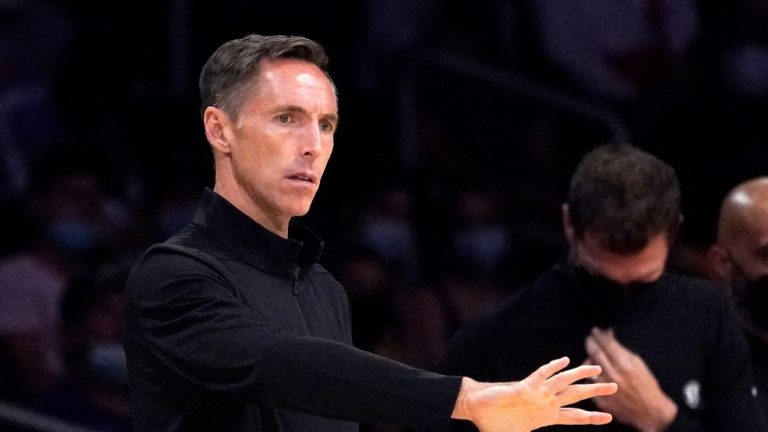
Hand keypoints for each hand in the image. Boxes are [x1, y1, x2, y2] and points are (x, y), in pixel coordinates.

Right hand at [452, 356, 616, 431]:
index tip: (609, 417)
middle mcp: (545, 402)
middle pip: (577, 395)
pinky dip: (552, 368)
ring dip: (581, 375)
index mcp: (546, 416)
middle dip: (597, 392)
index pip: (574, 416)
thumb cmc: (495, 423)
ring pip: (564, 382)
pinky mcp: (525, 387)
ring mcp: (537, 393)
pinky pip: (541, 375)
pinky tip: (563, 361)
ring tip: (598, 369)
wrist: (479, 409)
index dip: (592, 417)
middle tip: (616, 386)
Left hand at [585, 327, 676, 431]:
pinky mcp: (601, 400)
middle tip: (590, 338)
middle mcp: (614, 376)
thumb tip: (608, 332)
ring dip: (589, 358)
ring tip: (592, 354)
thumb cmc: (646, 385)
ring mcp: (606, 389)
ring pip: (589, 368)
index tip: (595, 330)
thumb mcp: (638, 363)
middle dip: (591, 343)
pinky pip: (590, 382)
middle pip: (595, 353)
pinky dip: (591, 375)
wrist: (650, 412)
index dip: (599, 335)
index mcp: (626, 366)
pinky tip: (594, 371)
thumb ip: (621, 349)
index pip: (606, 344)